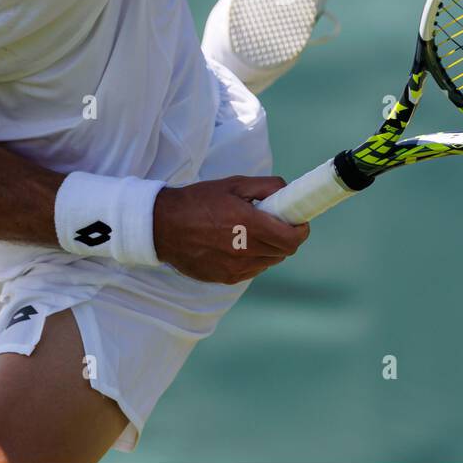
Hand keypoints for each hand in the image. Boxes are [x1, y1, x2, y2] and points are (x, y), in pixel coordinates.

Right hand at [152, 175, 309, 283]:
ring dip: (270, 248)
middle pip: (284, 251)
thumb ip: (265, 186)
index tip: (298, 220)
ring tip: (254, 232)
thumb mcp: (233, 184)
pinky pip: (253, 270)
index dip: (300, 229)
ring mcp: (236, 268)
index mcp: (249, 225)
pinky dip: (254, 258)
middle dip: (286, 236)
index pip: (292, 239)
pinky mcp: (226, 278)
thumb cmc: (198, 201)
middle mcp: (245, 251)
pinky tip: (239, 244)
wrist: (162, 226)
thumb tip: (287, 192)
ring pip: (269, 261)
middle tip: (276, 222)